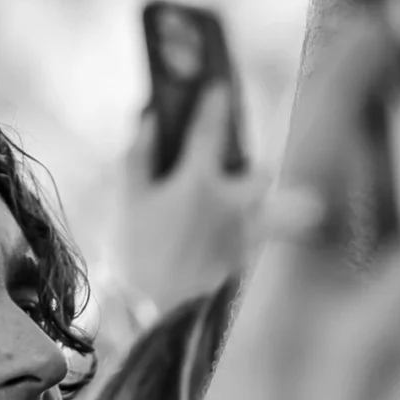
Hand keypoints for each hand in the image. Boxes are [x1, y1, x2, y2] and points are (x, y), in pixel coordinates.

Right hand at [114, 84, 256, 315]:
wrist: (150, 314)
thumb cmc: (132, 254)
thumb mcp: (127, 197)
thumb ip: (139, 152)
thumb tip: (148, 116)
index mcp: (199, 182)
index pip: (211, 128)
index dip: (214, 102)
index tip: (218, 84)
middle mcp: (231, 204)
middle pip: (256, 171)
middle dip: (246, 163)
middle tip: (230, 158)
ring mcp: (244, 232)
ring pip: (272, 206)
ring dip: (270, 199)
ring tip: (258, 194)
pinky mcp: (246, 258)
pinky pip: (267, 235)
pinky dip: (273, 228)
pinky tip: (263, 226)